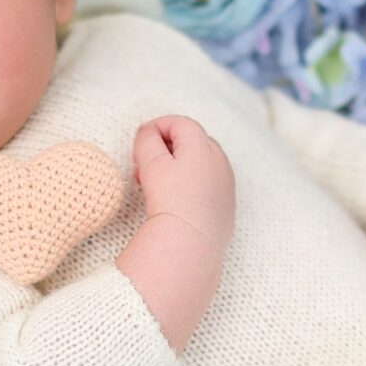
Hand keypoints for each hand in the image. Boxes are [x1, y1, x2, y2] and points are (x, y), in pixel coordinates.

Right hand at [130, 115, 235, 252]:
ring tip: (153, 184)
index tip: (140, 141)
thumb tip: (148, 131)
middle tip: (143, 165)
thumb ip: (147, 140)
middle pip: (191, 141)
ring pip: (198, 163)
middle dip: (164, 149)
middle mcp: (219, 160)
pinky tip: (173, 200)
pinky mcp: (225, 203)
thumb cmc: (171, 200)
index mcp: (203, 145)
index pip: (180, 123)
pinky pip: (205, 183)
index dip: (156, 127)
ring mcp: (225, 182)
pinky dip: (188, 183)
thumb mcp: (151, 163)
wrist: (193, 242)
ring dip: (175, 167)